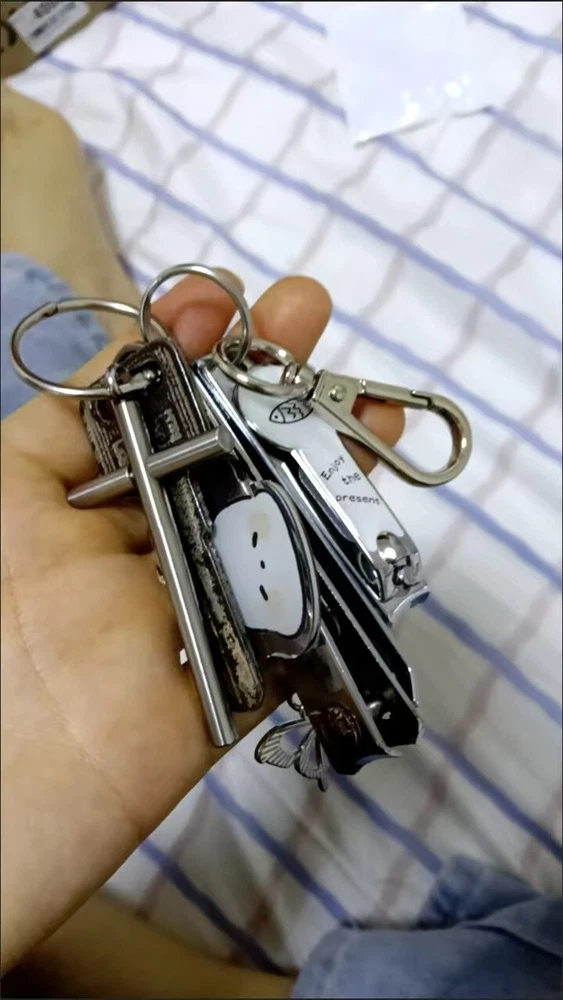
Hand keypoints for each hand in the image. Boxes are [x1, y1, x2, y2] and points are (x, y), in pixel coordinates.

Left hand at [1, 273, 403, 972]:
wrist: (4, 776)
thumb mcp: (6, 489)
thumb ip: (63, 419)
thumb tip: (140, 345)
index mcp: (97, 497)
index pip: (165, 407)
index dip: (196, 347)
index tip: (222, 301)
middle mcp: (156, 536)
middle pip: (236, 447)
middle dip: (275, 375)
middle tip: (309, 311)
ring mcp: (208, 597)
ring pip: (284, 513)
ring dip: (328, 448)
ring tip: (368, 392)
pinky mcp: (249, 662)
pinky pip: (304, 602)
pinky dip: (343, 547)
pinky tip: (368, 486)